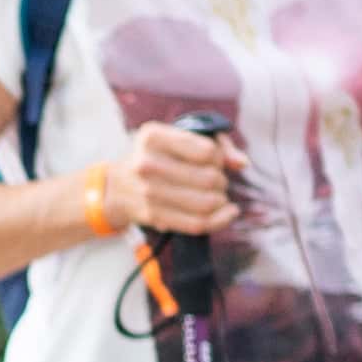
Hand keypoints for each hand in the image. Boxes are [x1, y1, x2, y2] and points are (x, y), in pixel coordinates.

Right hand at [117, 116, 242, 235]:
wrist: (120, 185)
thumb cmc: (159, 157)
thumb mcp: (180, 137)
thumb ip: (217, 143)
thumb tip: (242, 163)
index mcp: (153, 137)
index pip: (208, 151)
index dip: (219, 157)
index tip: (213, 160)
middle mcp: (147, 163)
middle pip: (210, 179)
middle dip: (222, 181)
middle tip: (216, 181)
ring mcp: (148, 192)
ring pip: (207, 203)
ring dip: (221, 200)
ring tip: (217, 196)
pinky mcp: (154, 216)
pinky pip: (198, 224)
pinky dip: (220, 220)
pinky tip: (227, 213)